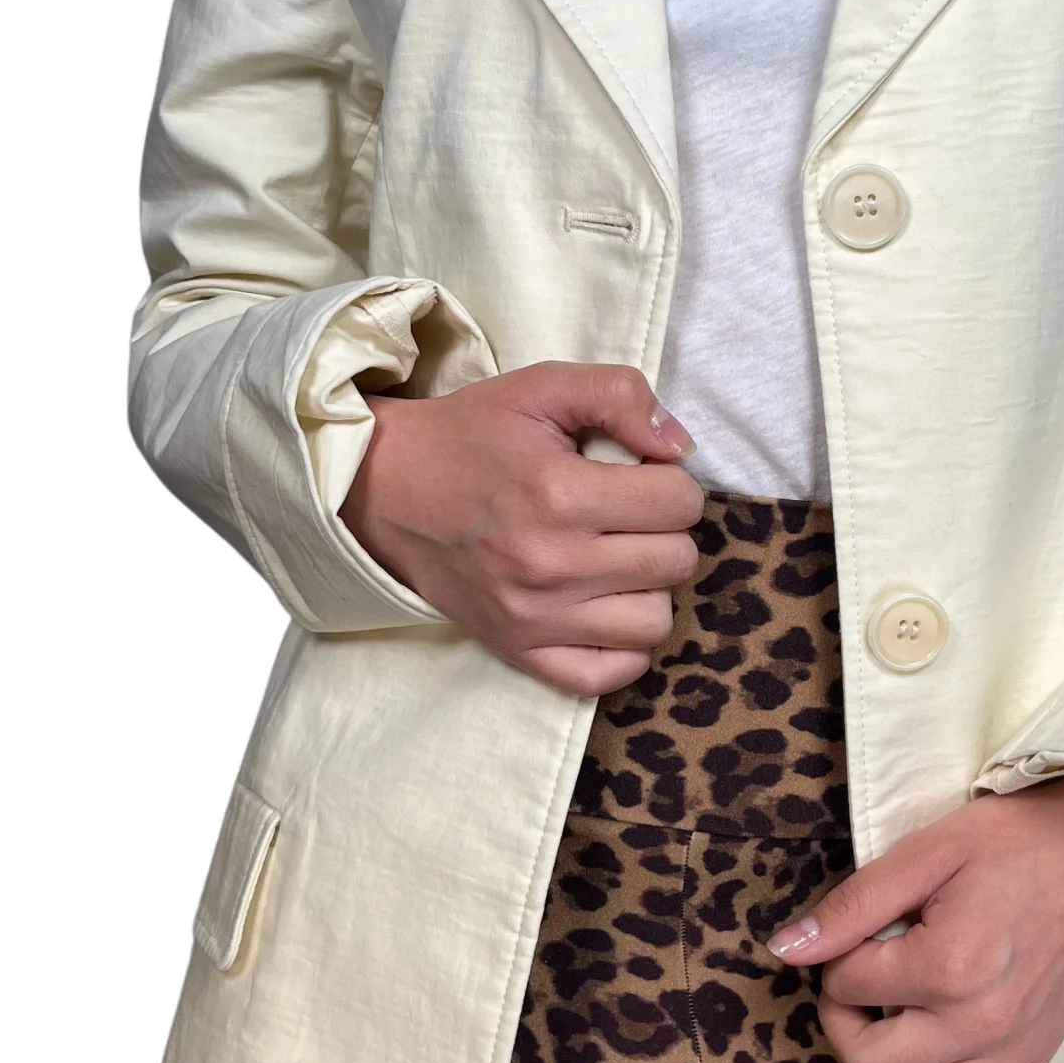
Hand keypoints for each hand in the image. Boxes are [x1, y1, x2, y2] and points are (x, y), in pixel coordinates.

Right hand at [340, 362, 704, 694]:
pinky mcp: (519, 650)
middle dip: (665, 530)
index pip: (678, 502)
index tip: (640, 477)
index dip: (672, 482)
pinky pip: (609, 675)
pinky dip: (623, 646)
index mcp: (557, 492)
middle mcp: (549, 563)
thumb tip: (680, 446)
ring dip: (649, 588)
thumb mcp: (540, 387)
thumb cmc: (468, 436)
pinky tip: (606, 608)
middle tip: (629, 516)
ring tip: (619, 560)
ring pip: (655, 622)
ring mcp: (534, 617)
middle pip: (675, 561)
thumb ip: (619, 395)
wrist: (383, 490)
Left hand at [768, 777, 1063, 1062]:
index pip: (851, 986)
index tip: (855, 934)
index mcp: (950, 965)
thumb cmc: (1016, 842)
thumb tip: (787, 948)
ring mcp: (1012, 1051)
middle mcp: (981, 1023)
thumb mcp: (926, 853)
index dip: (837, 958)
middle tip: (854, 982)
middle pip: (872, 1062)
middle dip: (843, 1023)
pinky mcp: (1035, 1061)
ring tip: (877, 1037)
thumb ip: (853, 906)